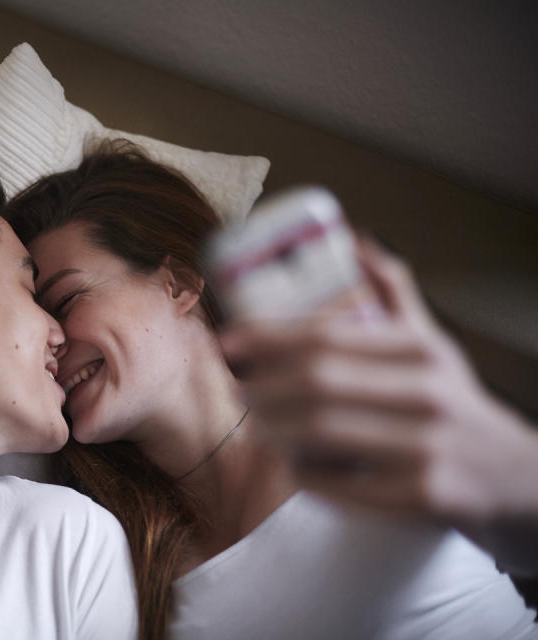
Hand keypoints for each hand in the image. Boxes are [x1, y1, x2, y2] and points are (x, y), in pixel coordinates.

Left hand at [218, 237, 537, 528]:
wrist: (519, 479)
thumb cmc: (456, 404)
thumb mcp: (434, 345)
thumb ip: (394, 294)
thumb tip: (355, 240)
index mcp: (421, 349)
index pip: (328, 335)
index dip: (267, 337)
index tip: (228, 341)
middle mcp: (427, 392)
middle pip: (318, 383)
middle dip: (262, 386)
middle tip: (235, 390)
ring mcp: (426, 446)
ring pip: (322, 432)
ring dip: (274, 428)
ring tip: (253, 425)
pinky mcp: (423, 496)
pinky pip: (340, 484)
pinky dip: (304, 473)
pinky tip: (290, 465)